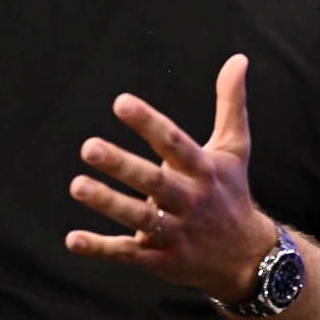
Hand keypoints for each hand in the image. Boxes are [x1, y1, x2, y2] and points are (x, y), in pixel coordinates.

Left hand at [65, 54, 278, 303]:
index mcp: (204, 170)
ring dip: (108, 203)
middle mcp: (191, 201)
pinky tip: (72, 239)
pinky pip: (128, 254)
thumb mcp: (235, 148)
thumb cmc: (231, 192)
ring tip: (77, 186)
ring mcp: (176, 233)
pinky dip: (101, 249)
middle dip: (122, 165)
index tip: (121, 102)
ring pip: (139, 218)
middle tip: (88, 146)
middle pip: (154, 182)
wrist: (247, 258)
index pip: (175, 143)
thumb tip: (238, 58)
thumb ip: (230, 103)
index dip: (149, 123)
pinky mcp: (162, 261)